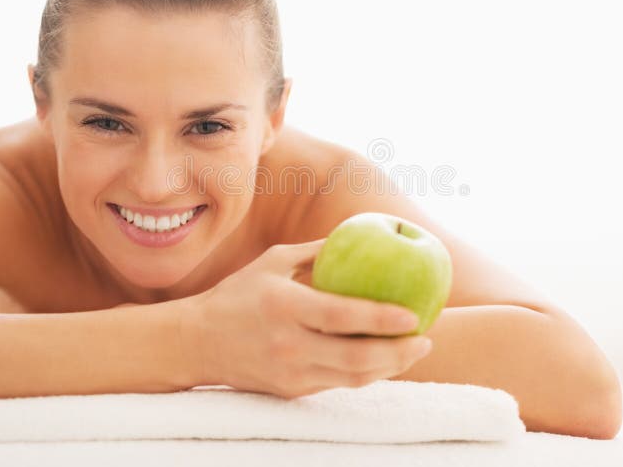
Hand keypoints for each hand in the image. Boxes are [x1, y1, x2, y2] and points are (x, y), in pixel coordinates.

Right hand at [192, 239, 432, 398]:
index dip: (382, 318)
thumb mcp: (273, 261)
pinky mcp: (290, 390)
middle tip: (425, 339)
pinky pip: (337, 384)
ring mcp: (289, 372)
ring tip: (413, 352)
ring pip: (352, 378)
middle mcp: (288, 344)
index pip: (342, 317)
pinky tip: (384, 360)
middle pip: (356, 358)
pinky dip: (365, 374)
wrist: (197, 342)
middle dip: (398, 353)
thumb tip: (358, 233)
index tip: (414, 314)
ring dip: (389, 368)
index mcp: (284, 306)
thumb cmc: (239, 293)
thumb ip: (316, 251)